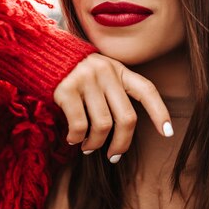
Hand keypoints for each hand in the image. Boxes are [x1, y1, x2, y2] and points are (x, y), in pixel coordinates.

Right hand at [53, 53, 173, 162]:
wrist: (40, 53)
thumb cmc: (74, 72)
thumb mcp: (99, 72)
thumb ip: (112, 92)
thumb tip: (121, 132)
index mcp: (118, 69)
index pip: (146, 90)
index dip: (160, 112)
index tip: (168, 133)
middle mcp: (106, 73)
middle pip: (127, 118)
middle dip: (122, 143)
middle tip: (113, 156)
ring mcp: (86, 80)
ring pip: (103, 126)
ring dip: (95, 144)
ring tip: (87, 147)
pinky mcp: (66, 89)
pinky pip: (79, 125)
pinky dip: (77, 139)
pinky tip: (73, 139)